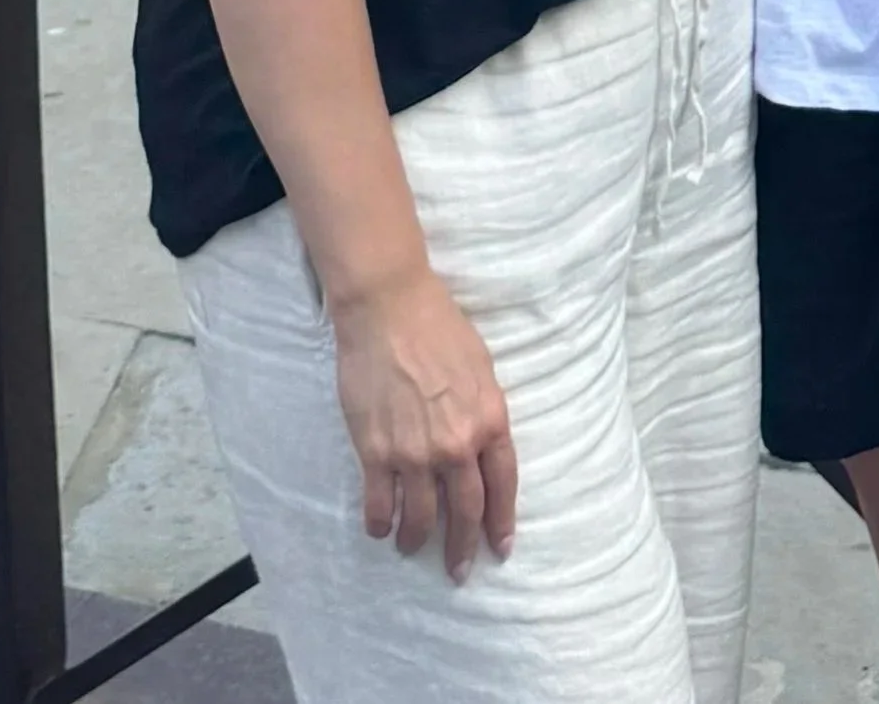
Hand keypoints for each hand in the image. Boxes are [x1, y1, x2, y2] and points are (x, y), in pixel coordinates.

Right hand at [331, 267, 517, 576]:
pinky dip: (380, 523)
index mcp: (489, 420)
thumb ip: (483, 411)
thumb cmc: (437, 325)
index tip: (498, 549)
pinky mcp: (377, 452)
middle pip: (465, 511)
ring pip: (422, 516)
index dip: (500, 522)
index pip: (502, 486)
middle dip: (461, 548)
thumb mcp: (480, 367)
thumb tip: (480, 445)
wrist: (387, 306)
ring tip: (410, 547)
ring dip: (416, 539)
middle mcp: (457, 445)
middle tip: (457, 571)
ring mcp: (415, 453)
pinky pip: (381, 504)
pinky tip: (380, 528)